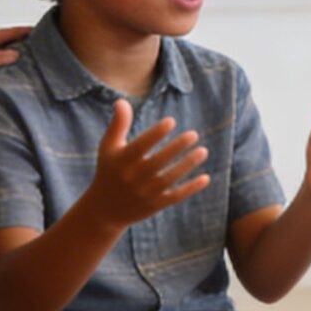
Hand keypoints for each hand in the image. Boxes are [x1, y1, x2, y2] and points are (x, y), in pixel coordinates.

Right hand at [79, 99, 210, 228]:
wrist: (105, 209)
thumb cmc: (109, 171)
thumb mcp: (108, 148)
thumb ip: (118, 125)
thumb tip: (122, 101)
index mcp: (121, 161)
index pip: (140, 146)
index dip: (155, 134)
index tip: (171, 121)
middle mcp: (133, 178)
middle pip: (158, 161)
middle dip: (176, 148)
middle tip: (194, 134)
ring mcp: (144, 193)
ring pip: (169, 178)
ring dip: (187, 165)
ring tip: (203, 151)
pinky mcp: (154, 206)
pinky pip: (175, 197)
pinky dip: (190, 189)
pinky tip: (205, 178)